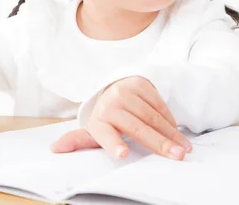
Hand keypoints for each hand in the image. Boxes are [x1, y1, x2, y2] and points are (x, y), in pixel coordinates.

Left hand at [51, 76, 191, 160]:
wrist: (115, 86)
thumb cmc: (107, 117)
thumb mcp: (94, 130)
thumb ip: (79, 141)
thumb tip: (55, 149)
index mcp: (98, 119)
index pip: (105, 134)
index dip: (113, 144)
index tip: (122, 154)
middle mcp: (111, 103)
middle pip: (138, 127)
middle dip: (158, 143)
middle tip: (176, 156)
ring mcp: (126, 91)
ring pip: (153, 116)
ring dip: (171, 134)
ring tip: (184, 149)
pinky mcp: (141, 83)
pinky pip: (160, 105)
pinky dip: (170, 121)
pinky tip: (179, 134)